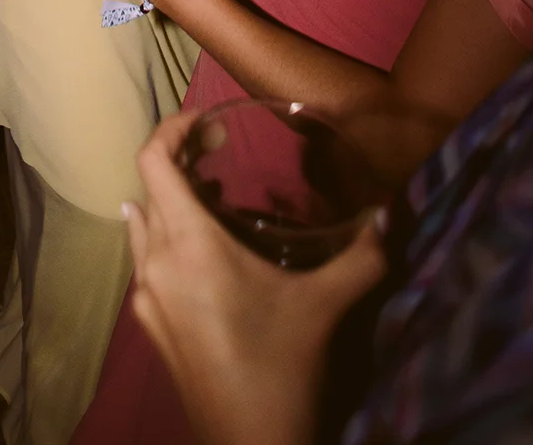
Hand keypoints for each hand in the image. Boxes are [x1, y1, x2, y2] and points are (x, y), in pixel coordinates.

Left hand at [126, 112, 385, 444]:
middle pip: (148, 188)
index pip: (152, 161)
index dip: (171, 129)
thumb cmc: (283, 368)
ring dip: (171, 202)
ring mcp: (145, 297)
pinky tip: (206, 256)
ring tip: (217, 199)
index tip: (206, 121)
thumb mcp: (326, 305)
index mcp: (187, 244)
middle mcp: (155, 262)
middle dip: (179, 163)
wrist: (252, 444)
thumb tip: (389, 209)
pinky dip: (167, 239)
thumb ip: (362, 255)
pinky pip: (147, 262)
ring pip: (143, 225)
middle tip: (220, 155)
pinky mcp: (148, 326)